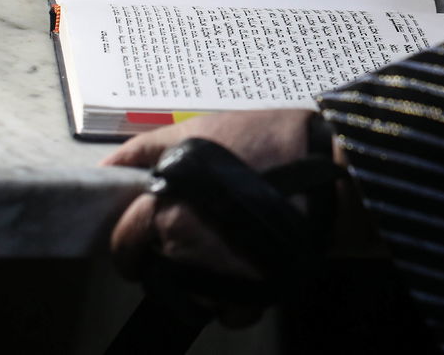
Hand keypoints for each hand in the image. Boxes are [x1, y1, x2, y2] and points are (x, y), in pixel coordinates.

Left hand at [103, 111, 385, 325]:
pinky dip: (233, 301)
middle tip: (195, 232)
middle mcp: (184, 247)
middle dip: (166, 257)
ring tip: (229, 245)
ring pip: (188, 294)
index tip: (147, 228)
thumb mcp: (203, 129)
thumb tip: (108, 166)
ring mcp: (217, 276)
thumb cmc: (271, 143)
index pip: (124, 240)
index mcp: (165, 207)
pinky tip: (248, 269)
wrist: (336, 169)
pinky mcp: (251, 295)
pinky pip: (227, 314)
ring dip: (200, 278)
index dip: (132, 234)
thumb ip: (148, 149)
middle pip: (155, 271)